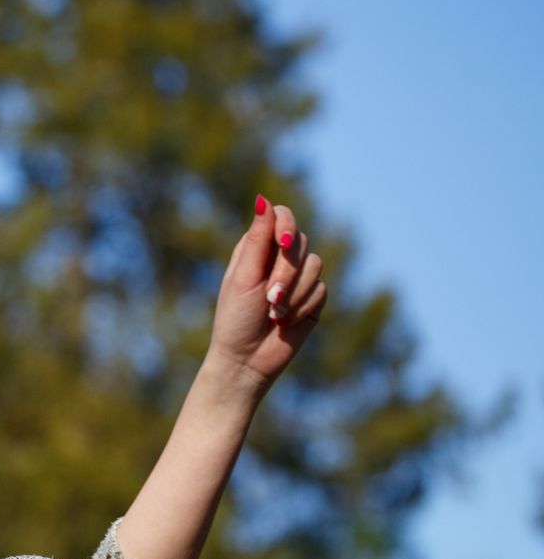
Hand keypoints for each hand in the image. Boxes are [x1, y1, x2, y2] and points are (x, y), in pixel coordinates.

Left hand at [207, 194, 328, 392]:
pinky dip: (303, 306)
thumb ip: (257, 240)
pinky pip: (322, 289)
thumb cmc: (236, 318)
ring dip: (294, 293)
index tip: (283, 243)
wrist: (247, 359)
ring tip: (274, 313)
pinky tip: (286, 321)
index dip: (287, 226)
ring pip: (315, 265)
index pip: (282, 217)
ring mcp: (298, 277)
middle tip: (270, 297)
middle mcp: (278, 258)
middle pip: (300, 243)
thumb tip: (263, 199)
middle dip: (287, 272)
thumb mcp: (243, 277)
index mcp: (256, 248)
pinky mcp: (312, 297)